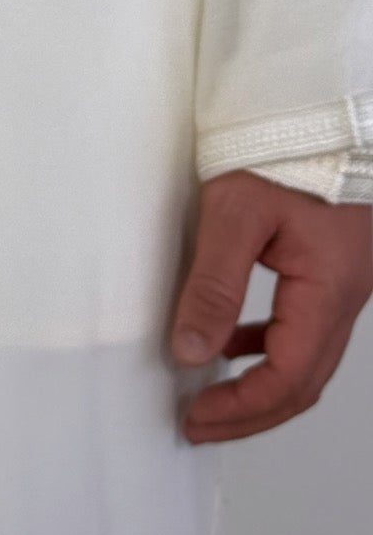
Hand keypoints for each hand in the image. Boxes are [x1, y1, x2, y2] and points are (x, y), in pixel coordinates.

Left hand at [171, 169, 372, 441]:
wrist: (321, 109)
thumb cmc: (289, 148)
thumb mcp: (237, 211)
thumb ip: (214, 284)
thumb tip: (189, 350)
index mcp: (329, 292)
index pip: (289, 378)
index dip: (242, 408)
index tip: (198, 417)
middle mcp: (345, 298)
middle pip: (303, 383)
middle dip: (250, 412)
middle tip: (199, 424)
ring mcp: (343, 286)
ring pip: (306, 359)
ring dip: (260, 384)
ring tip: (210, 395)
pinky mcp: (331, 269)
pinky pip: (302, 326)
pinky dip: (267, 346)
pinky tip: (234, 342)